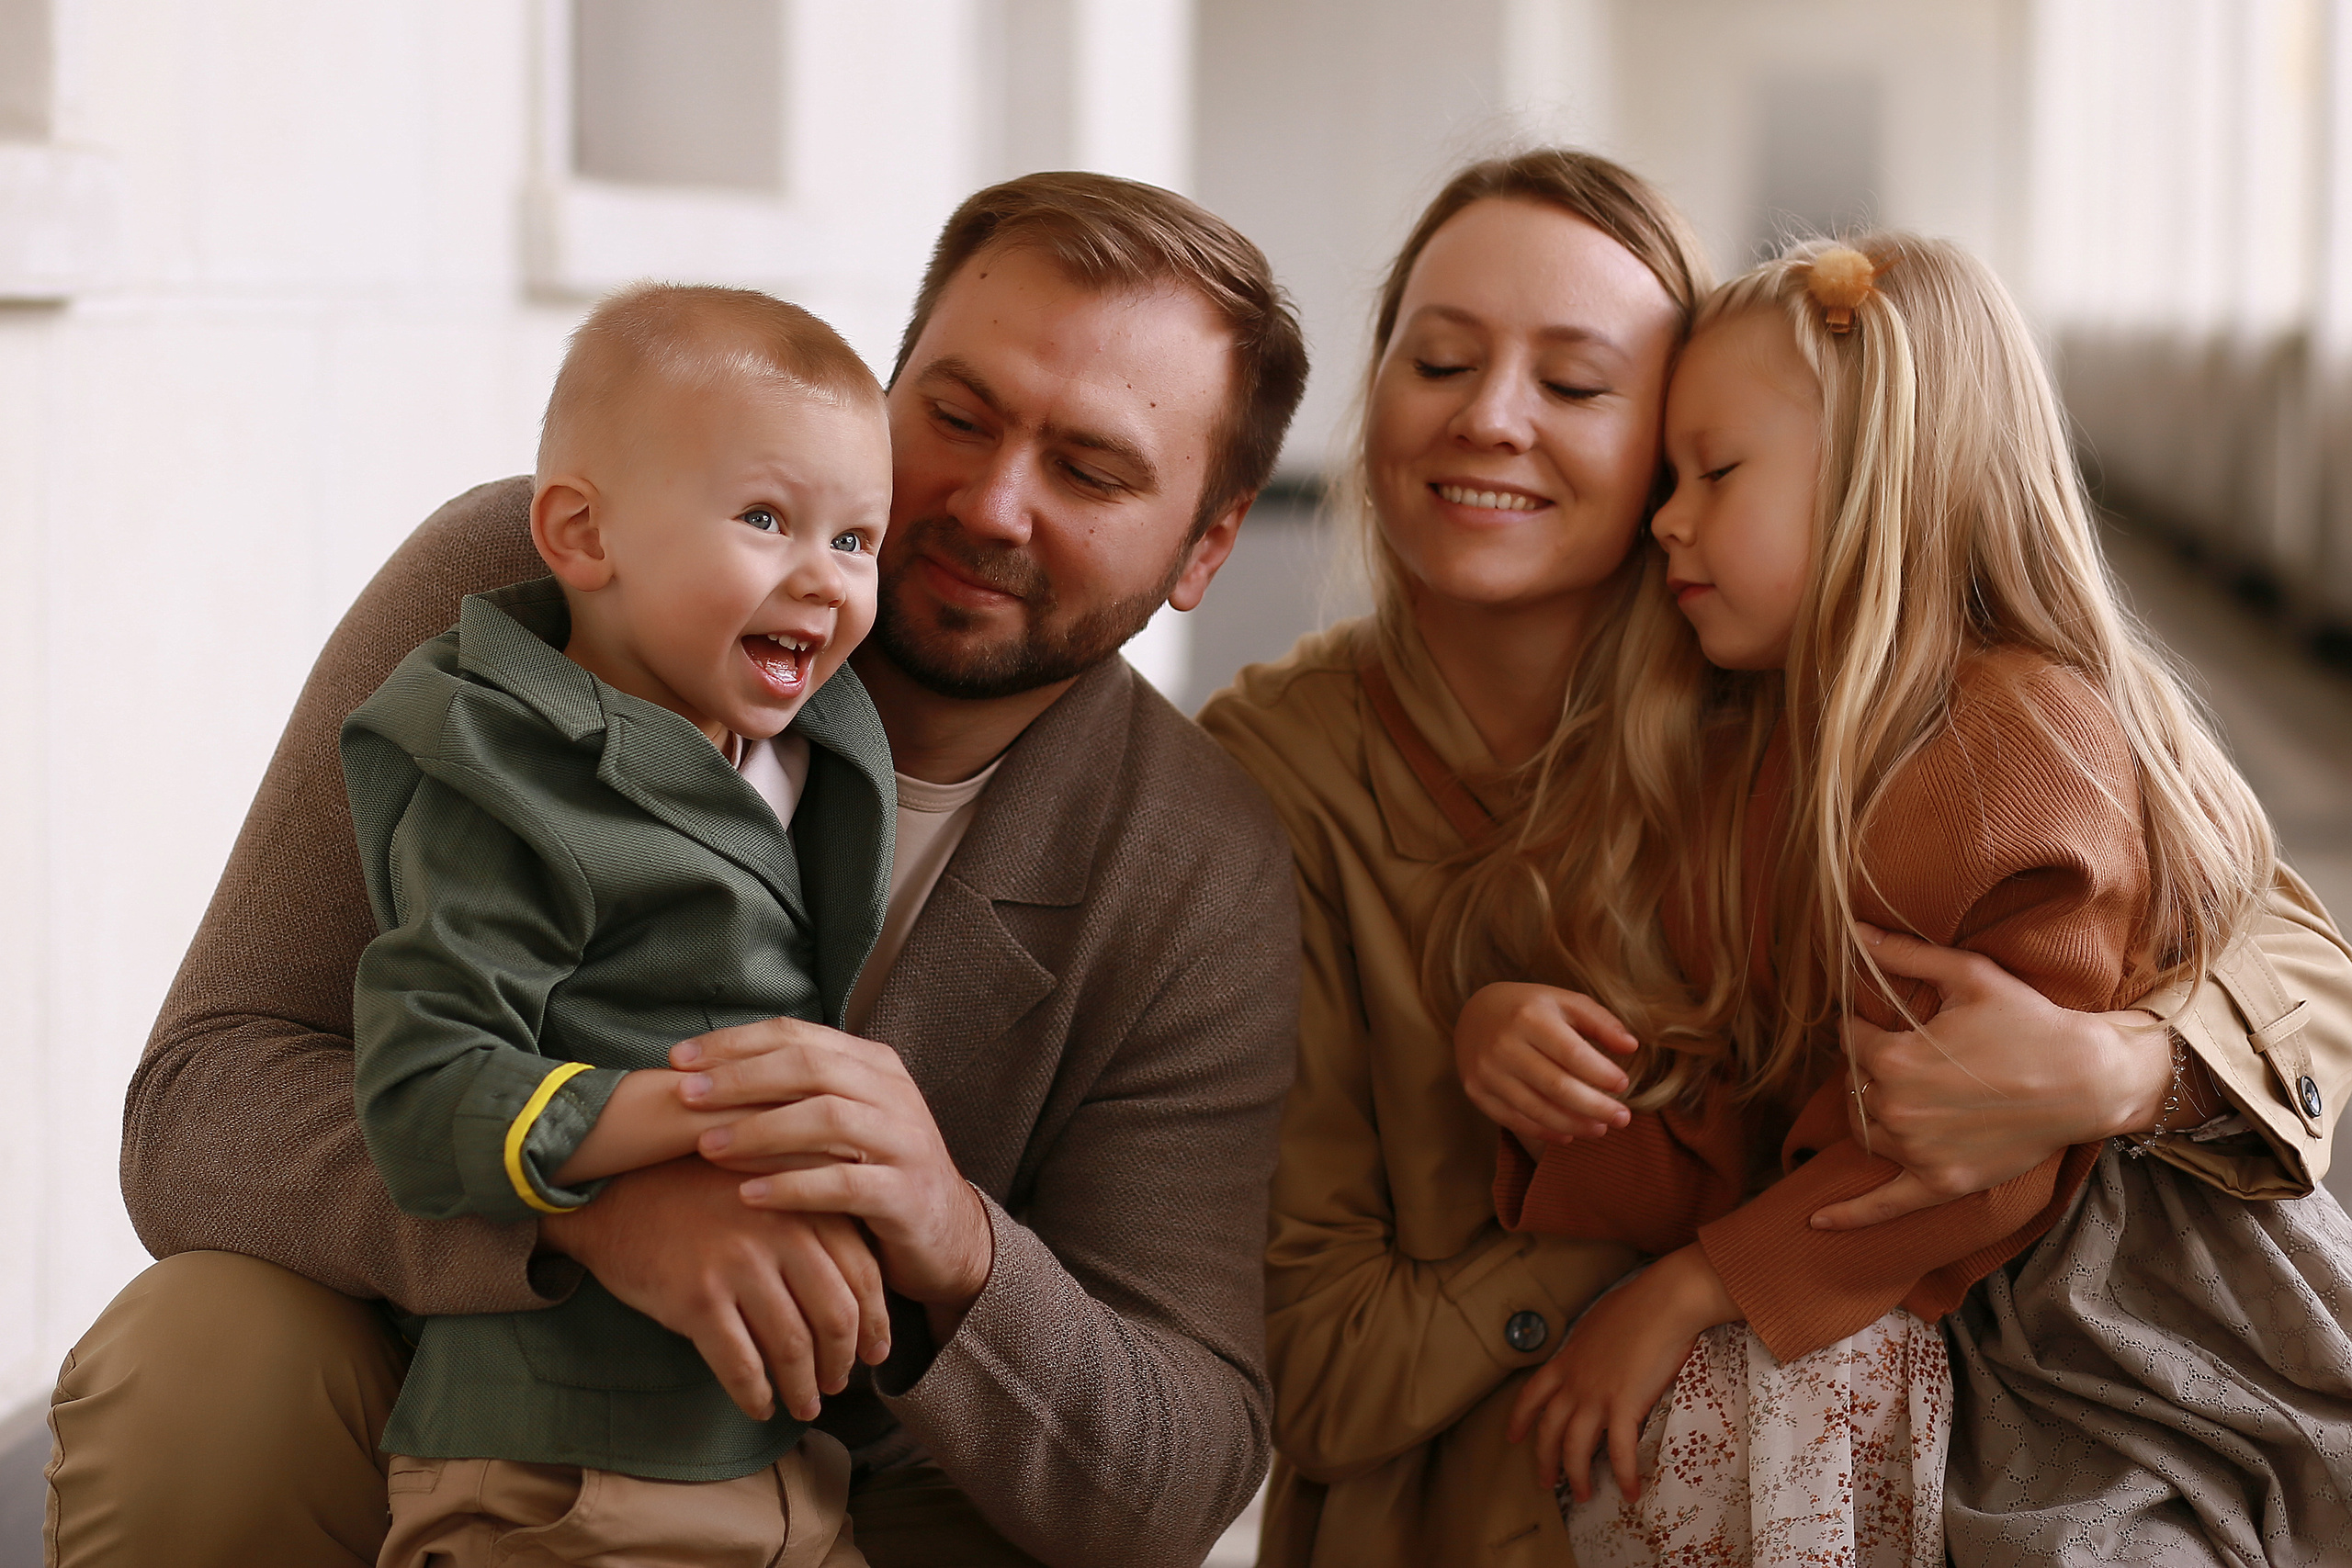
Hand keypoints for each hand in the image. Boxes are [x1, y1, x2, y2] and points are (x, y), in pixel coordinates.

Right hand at [536, 1156, 888, 1421]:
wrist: (616, 1195)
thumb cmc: (699, 1199)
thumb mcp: (770, 1195)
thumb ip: (815, 1228)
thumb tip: (860, 1302)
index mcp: (806, 1206)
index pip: (863, 1276)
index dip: (875, 1324)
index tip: (875, 1354)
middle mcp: (780, 1233)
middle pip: (835, 1317)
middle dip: (842, 1362)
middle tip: (837, 1385)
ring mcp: (738, 1266)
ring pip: (792, 1347)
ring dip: (802, 1388)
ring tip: (804, 1405)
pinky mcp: (697, 1298)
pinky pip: (740, 1364)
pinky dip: (755, 1395)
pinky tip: (759, 1406)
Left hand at [674, 1019, 994, 1332]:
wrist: (947, 1234)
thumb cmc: (874, 1173)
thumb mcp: (844, 1122)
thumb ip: (795, 1095)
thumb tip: (706, 1074)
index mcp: (874, 1065)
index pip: (798, 1035)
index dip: (735, 1043)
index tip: (678, 1060)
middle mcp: (893, 1094)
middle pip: (810, 1067)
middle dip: (740, 1078)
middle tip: (685, 1095)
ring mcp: (905, 1143)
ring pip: (828, 1119)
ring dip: (759, 1130)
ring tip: (706, 1147)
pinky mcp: (906, 1195)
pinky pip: (843, 1184)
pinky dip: (791, 1187)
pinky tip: (747, 1196)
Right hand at [1455, 982, 1636, 1151]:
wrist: (1474, 1015)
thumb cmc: (1529, 1008)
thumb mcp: (1564, 1002)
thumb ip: (1600, 1021)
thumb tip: (1631, 1046)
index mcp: (1529, 1017)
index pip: (1573, 1054)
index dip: (1602, 1074)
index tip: (1623, 1085)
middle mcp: (1504, 1045)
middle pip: (1558, 1087)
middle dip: (1596, 1108)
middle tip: (1623, 1118)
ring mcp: (1487, 1072)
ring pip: (1538, 1110)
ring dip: (1576, 1125)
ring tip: (1601, 1128)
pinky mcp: (1477, 1092)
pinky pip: (1516, 1121)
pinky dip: (1546, 1132)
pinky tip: (1570, 1133)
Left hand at [1508, 1245, 1737, 1503]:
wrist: (1663, 1302)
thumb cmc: (1637, 1305)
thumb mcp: (1596, 1323)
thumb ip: (1587, 1346)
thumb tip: (1589, 1350)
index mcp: (1566, 1361)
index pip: (1531, 1395)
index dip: (1519, 1419)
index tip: (1512, 1438)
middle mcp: (1574, 1382)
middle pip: (1549, 1430)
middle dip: (1545, 1460)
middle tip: (1547, 1482)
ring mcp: (1596, 1396)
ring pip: (1576, 1448)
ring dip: (1577, 1476)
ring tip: (1583, 1494)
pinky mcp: (1624, 1405)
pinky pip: (1620, 1452)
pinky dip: (1624, 1475)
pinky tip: (1631, 1492)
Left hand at [1813, 923, 2170, 1229]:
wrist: (2087, 1079)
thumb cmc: (2029, 1022)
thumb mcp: (1968, 975)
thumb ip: (1905, 954)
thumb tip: (1853, 929)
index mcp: (1894, 1059)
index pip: (1850, 1039)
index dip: (1868, 1026)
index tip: (1894, 1022)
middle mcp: (1897, 1110)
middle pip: (1854, 1085)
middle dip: (1872, 1068)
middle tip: (1910, 1056)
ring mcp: (1918, 1153)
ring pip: (1863, 1130)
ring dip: (1871, 1113)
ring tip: (1901, 1095)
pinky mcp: (1941, 1184)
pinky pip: (1884, 1205)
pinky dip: (1849, 1216)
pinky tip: (1815, 1222)